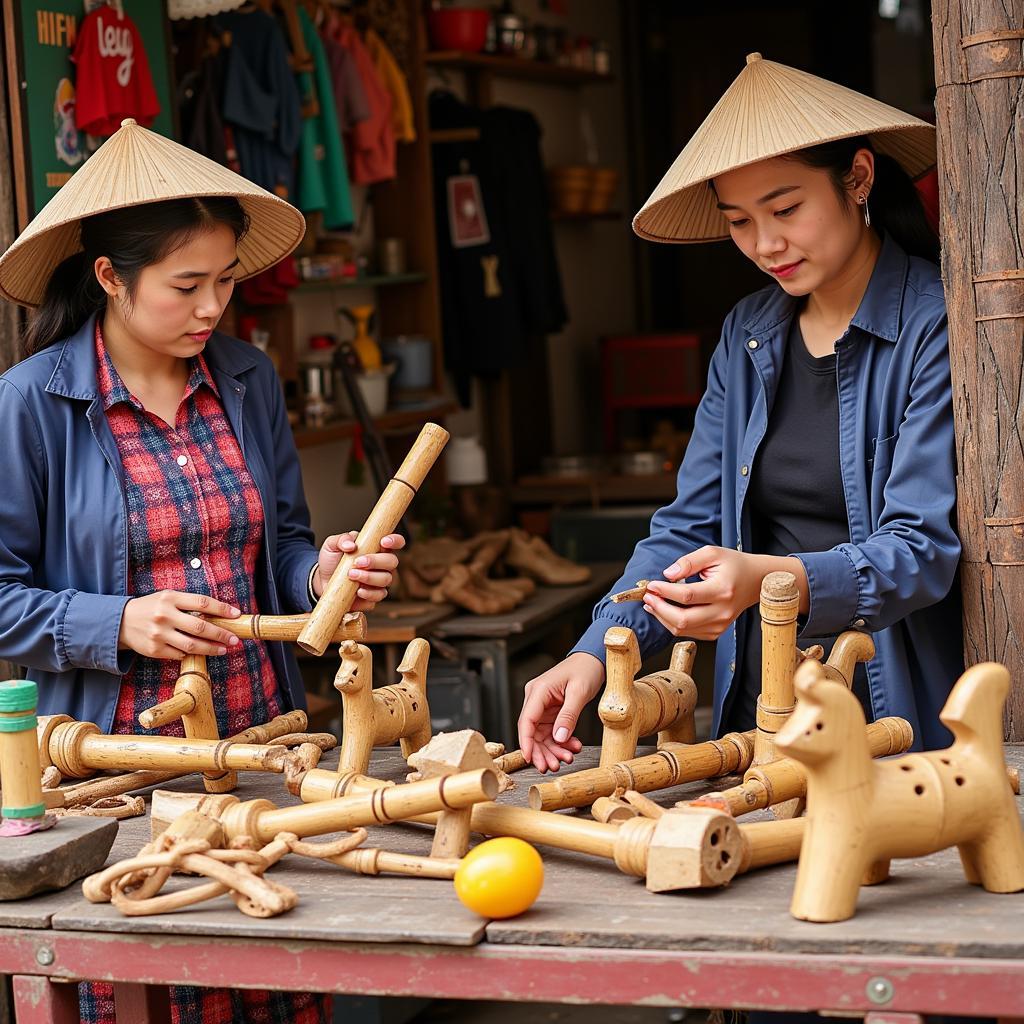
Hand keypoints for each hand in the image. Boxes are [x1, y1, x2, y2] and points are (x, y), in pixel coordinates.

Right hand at [118, 591, 241, 659]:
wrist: (121, 621)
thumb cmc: (152, 607)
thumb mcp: (168, 598)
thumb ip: (189, 604)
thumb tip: (219, 615)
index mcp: (170, 598)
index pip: (203, 603)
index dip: (222, 609)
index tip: (236, 615)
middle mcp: (164, 616)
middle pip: (200, 627)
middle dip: (221, 634)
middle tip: (234, 639)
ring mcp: (159, 634)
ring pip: (192, 645)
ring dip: (211, 649)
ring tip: (224, 649)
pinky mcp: (154, 650)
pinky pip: (179, 654)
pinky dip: (191, 653)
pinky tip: (200, 652)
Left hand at [312, 532, 405, 610]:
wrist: (321, 581)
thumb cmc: (331, 561)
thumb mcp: (332, 545)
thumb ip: (342, 539)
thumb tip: (350, 545)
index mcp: (376, 548)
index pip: (396, 542)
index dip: (395, 541)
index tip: (383, 542)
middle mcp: (382, 565)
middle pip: (392, 562)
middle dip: (376, 561)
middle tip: (357, 562)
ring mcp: (379, 582)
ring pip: (387, 579)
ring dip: (369, 577)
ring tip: (351, 575)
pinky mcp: (373, 597)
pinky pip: (378, 596)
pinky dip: (368, 593)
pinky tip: (357, 590)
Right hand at [517, 653, 604, 772]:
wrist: (594, 660)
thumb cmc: (585, 669)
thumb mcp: (579, 692)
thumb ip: (568, 715)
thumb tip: (559, 738)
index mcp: (538, 691)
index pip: (526, 721)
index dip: (526, 742)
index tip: (531, 759)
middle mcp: (536, 699)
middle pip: (532, 732)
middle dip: (541, 751)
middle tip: (552, 767)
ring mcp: (543, 706)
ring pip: (542, 735)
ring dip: (553, 749)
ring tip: (566, 759)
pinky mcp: (551, 712)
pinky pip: (552, 732)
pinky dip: (561, 742)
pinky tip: (572, 748)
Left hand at [644, 547, 805, 639]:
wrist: (756, 580)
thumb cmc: (734, 565)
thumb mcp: (712, 553)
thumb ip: (688, 562)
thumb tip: (668, 574)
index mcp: (723, 589)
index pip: (687, 596)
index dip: (665, 591)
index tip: (651, 585)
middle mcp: (723, 611)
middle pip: (683, 619)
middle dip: (659, 608)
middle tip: (647, 596)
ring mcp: (720, 624)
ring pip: (683, 629)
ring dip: (662, 617)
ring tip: (652, 603)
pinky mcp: (717, 632)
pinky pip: (689, 633)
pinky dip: (672, 624)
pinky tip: (664, 611)